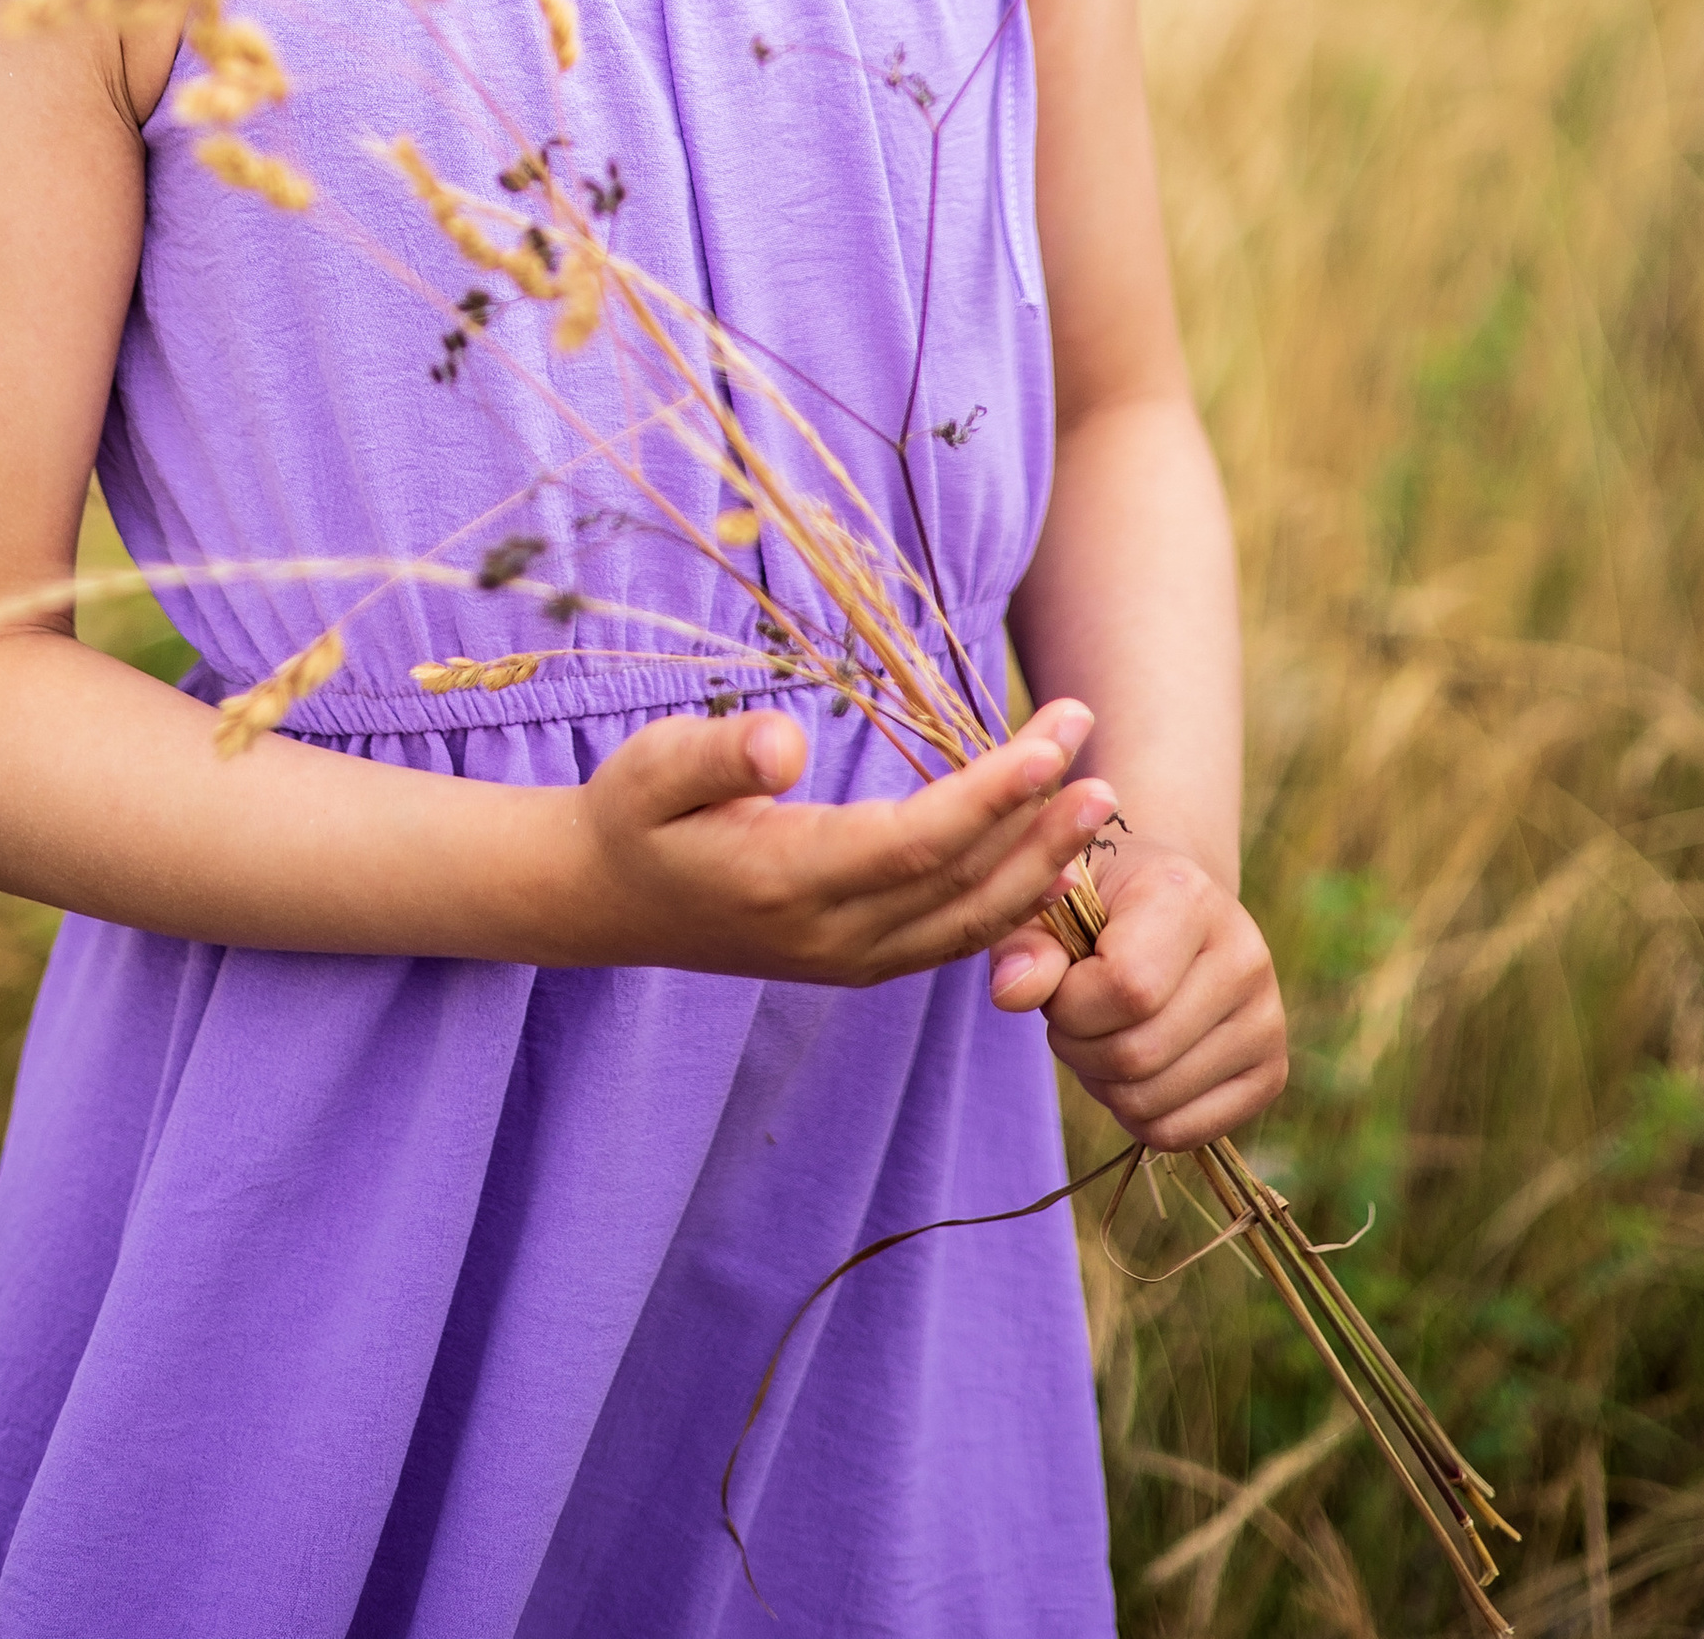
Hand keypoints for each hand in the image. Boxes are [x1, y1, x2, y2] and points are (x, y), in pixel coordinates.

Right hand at [563, 701, 1118, 987]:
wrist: (604, 900)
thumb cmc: (633, 814)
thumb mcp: (652, 767)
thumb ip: (717, 755)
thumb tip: (784, 743)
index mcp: (786, 880)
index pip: (916, 843)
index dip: (991, 797)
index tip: (1050, 743)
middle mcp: (830, 935)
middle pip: (961, 886)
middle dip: (1040, 824)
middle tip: (1099, 759)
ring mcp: (848, 958)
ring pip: (968, 921)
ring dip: (1041, 864)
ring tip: (1095, 800)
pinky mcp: (858, 961)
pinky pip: (952, 937)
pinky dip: (1010, 901)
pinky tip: (1050, 861)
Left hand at [986, 833, 1286, 1149]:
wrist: (1166, 911)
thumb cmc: (1097, 907)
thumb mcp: (1050, 906)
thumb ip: (1024, 943)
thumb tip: (1009, 993)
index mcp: (1190, 896)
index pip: (1126, 988)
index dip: (1071, 1004)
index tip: (1061, 982)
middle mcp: (1244, 956)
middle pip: (1137, 1055)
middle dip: (1078, 1048)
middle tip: (1074, 1017)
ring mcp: (1267, 1019)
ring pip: (1154, 1102)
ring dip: (1103, 1083)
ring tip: (1103, 1035)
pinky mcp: (1270, 1074)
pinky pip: (1182, 1134)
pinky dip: (1137, 1117)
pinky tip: (1134, 1068)